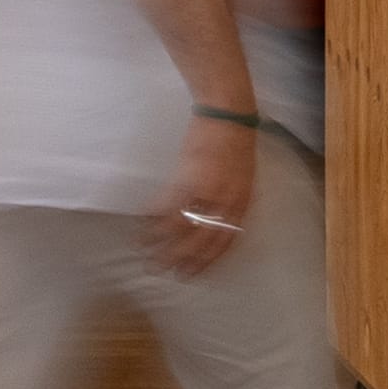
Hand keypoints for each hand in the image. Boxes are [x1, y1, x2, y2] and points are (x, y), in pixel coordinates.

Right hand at [147, 114, 258, 277]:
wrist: (228, 115)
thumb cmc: (237, 143)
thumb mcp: (244, 177)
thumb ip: (234, 201)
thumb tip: (219, 222)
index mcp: (242, 204)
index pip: (225, 242)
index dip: (207, 261)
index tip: (193, 273)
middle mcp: (225, 203)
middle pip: (202, 241)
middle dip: (183, 259)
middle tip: (168, 272)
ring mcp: (205, 192)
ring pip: (181, 228)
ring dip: (162, 244)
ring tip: (147, 254)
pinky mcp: (187, 178)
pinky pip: (167, 206)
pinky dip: (153, 219)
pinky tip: (143, 226)